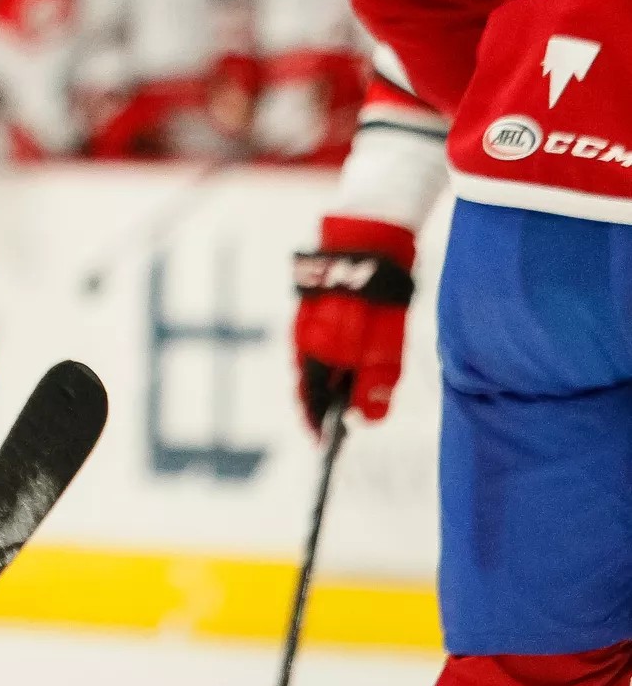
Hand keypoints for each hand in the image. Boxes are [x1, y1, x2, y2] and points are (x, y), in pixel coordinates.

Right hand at [292, 215, 414, 433]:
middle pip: (306, 381)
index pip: (308, 400)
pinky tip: (349, 353)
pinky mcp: (316, 302)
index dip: (316, 425)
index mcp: (314, 354)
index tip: (326, 444)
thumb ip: (373, 385)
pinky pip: (318, 340)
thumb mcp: (383, 349)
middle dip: (320, 403)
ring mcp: (306, 318)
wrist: (367, 240)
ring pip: (312, 360)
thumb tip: (363, 420)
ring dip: (327, 379)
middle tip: (340, 419)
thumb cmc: (376, 297)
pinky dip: (330, 356)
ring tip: (348, 389)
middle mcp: (302, 339)